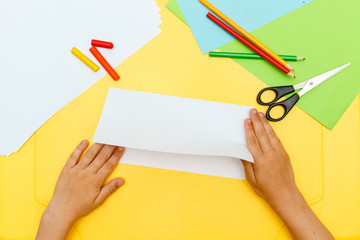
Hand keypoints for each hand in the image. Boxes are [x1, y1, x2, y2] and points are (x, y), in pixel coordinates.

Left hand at [36, 140, 124, 239]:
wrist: (62, 210)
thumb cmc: (80, 207)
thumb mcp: (98, 201)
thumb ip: (110, 189)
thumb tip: (121, 181)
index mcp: (95, 181)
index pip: (109, 165)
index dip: (116, 156)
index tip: (121, 149)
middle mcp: (87, 173)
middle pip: (101, 157)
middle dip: (110, 148)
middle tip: (115, 140)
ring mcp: (76, 170)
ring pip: (89, 155)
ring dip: (97, 146)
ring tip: (103, 139)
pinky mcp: (67, 170)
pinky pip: (73, 156)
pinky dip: (79, 148)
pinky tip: (84, 142)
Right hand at [242, 109, 333, 239]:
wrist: (285, 195)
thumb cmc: (268, 189)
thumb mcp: (251, 179)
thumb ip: (247, 163)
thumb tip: (242, 152)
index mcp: (261, 160)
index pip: (253, 141)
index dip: (248, 129)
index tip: (246, 121)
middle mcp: (271, 154)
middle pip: (261, 134)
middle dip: (256, 121)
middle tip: (253, 111)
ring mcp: (279, 153)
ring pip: (270, 134)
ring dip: (265, 123)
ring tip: (261, 114)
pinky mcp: (284, 154)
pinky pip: (277, 140)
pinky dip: (272, 131)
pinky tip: (269, 127)